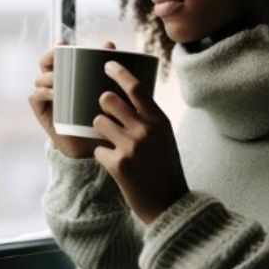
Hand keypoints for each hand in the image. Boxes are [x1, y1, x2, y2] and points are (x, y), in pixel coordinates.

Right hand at [28, 40, 115, 158]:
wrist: (93, 144)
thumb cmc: (101, 113)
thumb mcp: (106, 89)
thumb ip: (108, 67)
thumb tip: (109, 43)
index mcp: (69, 75)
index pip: (57, 56)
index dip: (56, 48)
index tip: (63, 43)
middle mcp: (55, 84)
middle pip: (44, 63)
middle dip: (49, 57)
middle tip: (59, 57)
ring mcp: (48, 98)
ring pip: (40, 79)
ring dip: (48, 76)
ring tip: (60, 80)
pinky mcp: (43, 112)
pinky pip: (35, 97)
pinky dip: (42, 92)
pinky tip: (53, 93)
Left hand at [93, 61, 188, 223]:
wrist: (170, 205)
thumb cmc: (165, 168)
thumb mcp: (165, 137)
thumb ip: (150, 118)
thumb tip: (128, 95)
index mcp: (159, 120)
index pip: (136, 87)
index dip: (118, 72)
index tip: (107, 63)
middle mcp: (146, 130)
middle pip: (109, 100)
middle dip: (102, 104)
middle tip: (106, 113)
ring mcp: (131, 147)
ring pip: (98, 122)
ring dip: (100, 130)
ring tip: (110, 140)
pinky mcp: (118, 165)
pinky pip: (98, 149)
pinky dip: (102, 155)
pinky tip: (114, 164)